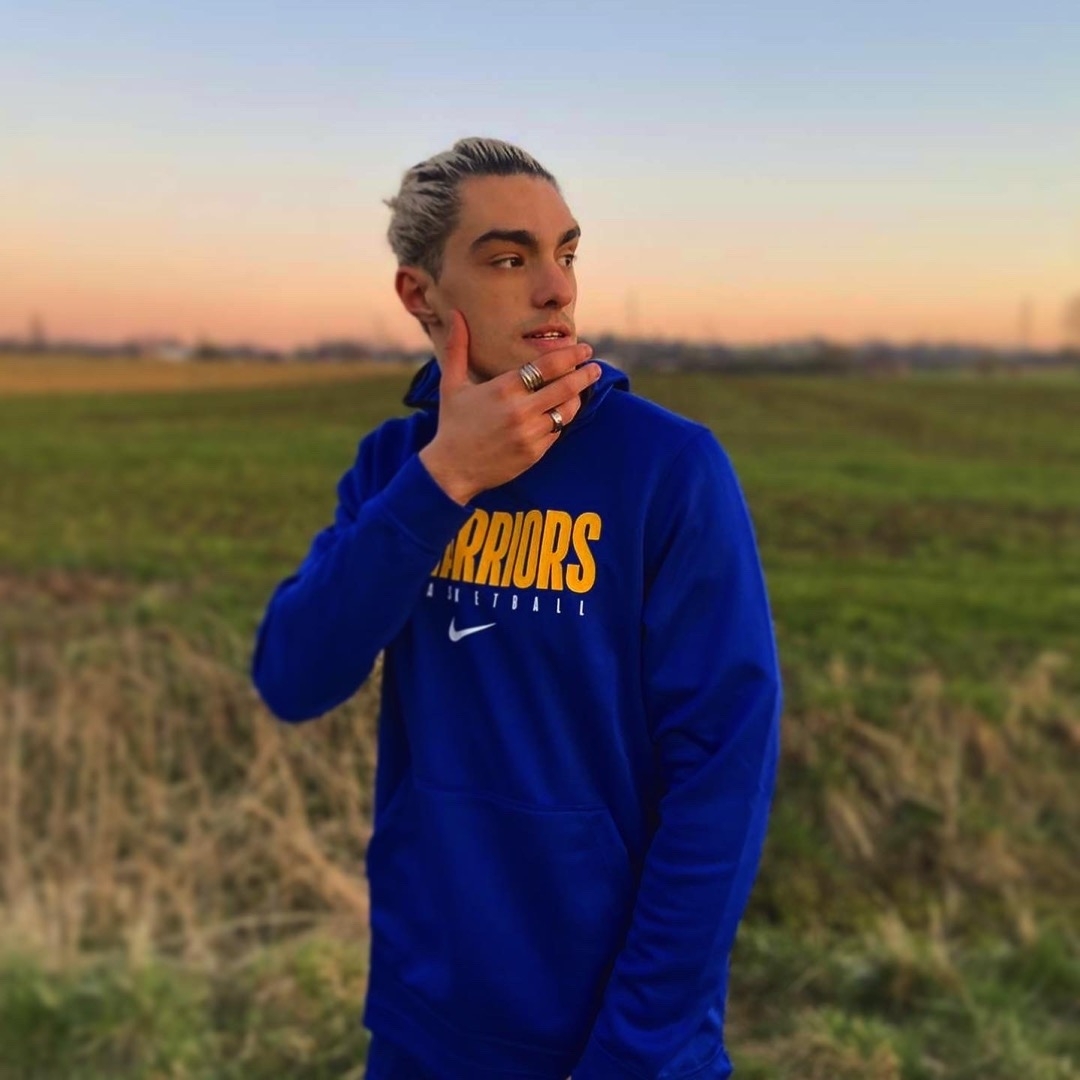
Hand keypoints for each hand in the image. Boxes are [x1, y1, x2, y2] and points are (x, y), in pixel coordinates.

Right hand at [419, 309, 599, 504]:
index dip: (570, 355)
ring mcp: (530, 433)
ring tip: (582, 388)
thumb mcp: (451, 384)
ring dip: (577, 398)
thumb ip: (457, 348)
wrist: (452, 470)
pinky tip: (563, 411)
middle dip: (585, 374)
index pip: (547, 366)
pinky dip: (561, 420)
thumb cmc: (452, 425)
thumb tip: (456, 314)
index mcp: (503, 388)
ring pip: (566, 411)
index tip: (584, 349)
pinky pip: (557, 431)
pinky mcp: (535, 452)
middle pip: (565, 387)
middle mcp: (520, 410)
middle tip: (595, 366)